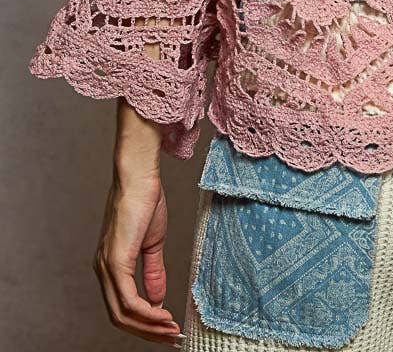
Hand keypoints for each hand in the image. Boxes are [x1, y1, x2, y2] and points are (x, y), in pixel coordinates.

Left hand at [92, 100, 181, 343]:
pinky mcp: (115, 262)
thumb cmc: (145, 201)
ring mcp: (106, 267)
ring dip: (148, 326)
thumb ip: (152, 272)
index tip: (166, 327)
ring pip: (122, 314)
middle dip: (146, 331)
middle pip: (119, 317)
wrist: (139, 177)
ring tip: (170, 328)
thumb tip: (157, 299)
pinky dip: (147, 313)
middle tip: (170, 336)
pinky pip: (128, 300)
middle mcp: (102, 270)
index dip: (143, 322)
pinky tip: (162, 314)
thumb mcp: (152, 243)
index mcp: (109, 265)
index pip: (122, 307)